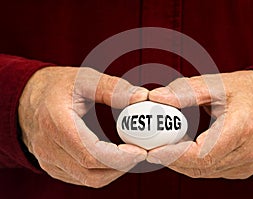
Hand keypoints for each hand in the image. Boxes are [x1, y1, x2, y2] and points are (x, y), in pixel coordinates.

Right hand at [19, 67, 147, 186]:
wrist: (27, 97)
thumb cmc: (57, 86)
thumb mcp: (84, 78)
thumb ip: (113, 88)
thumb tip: (141, 97)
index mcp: (56, 124)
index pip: (91, 155)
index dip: (119, 158)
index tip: (140, 151)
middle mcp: (48, 148)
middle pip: (91, 172)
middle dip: (121, 166)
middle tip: (140, 153)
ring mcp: (48, 160)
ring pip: (88, 179)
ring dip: (113, 171)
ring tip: (130, 154)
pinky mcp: (51, 166)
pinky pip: (81, 177)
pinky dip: (101, 171)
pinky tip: (114, 157)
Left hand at [147, 71, 252, 178]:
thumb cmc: (245, 91)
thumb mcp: (216, 84)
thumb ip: (186, 91)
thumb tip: (156, 97)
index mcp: (243, 127)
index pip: (204, 153)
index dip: (175, 155)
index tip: (152, 151)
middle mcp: (248, 151)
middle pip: (201, 166)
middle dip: (172, 160)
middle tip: (151, 148)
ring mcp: (248, 164)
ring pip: (204, 172)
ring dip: (181, 162)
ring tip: (164, 146)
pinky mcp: (243, 169)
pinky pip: (212, 170)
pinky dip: (194, 163)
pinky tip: (183, 149)